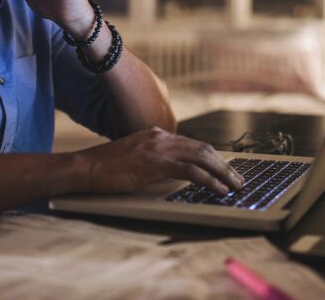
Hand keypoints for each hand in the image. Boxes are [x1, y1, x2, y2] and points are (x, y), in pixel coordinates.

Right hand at [75, 127, 244, 194]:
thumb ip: (153, 159)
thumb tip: (172, 172)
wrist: (86, 167)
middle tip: (238, 179)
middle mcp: (161, 137)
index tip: (224, 169)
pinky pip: (191, 171)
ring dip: (223, 172)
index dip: (212, 157)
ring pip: (202, 157)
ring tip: (235, 185)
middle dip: (223, 164)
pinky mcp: (156, 163)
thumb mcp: (133, 157)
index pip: (192, 144)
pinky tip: (219, 190)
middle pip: (202, 148)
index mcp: (156, 134)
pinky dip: (209, 180)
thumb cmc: (105, 167)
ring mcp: (159, 148)